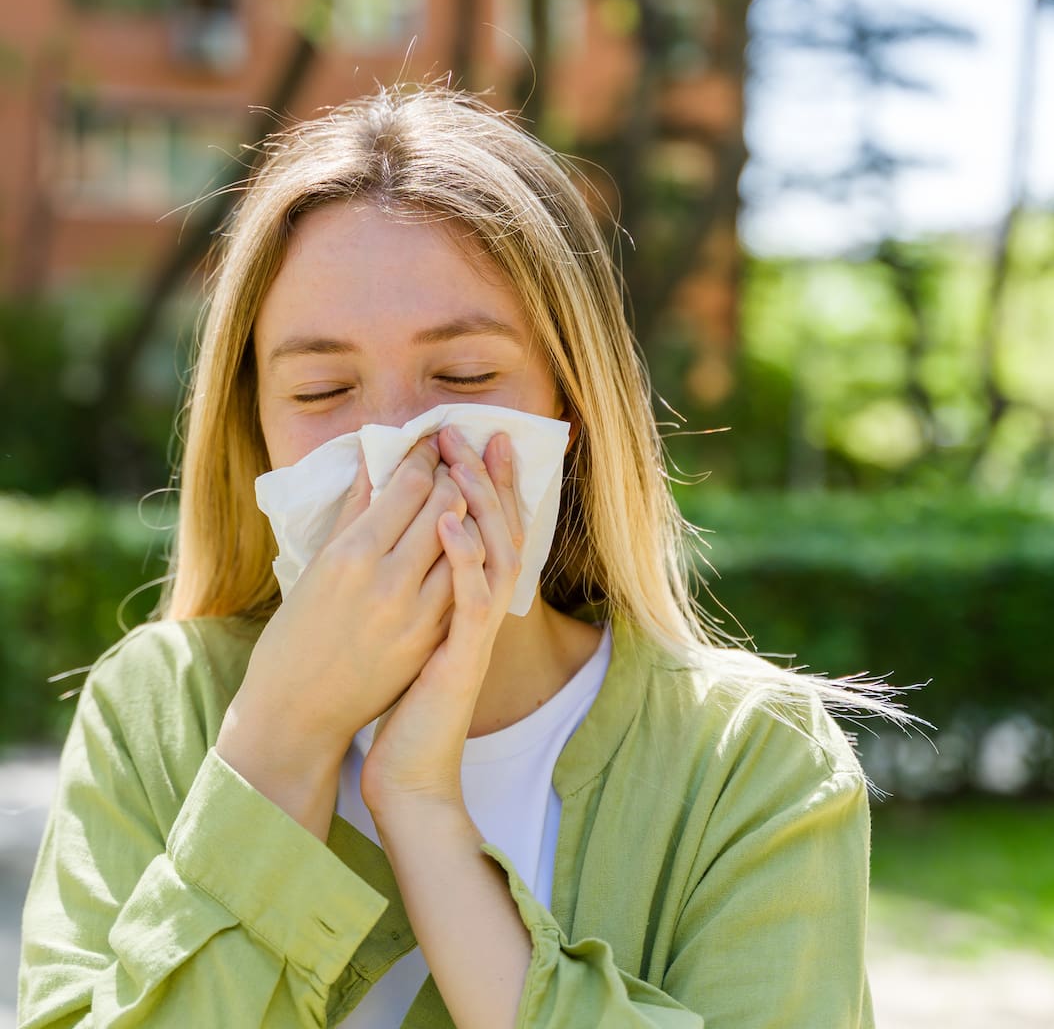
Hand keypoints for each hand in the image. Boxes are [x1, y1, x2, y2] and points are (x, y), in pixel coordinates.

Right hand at [221, 433, 468, 768]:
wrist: (298, 713)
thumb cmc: (294, 635)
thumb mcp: (315, 566)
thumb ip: (352, 511)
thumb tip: (373, 461)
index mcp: (351, 555)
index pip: (410, 486)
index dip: (424, 458)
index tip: (427, 446)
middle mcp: (388, 580)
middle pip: (445, 506)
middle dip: (451, 476)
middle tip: (450, 463)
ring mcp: (417, 613)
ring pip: (465, 541)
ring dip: (467, 514)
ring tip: (458, 500)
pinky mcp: (433, 640)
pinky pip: (465, 583)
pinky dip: (468, 556)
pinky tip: (463, 543)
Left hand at [360, 426, 523, 811]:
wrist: (409, 774)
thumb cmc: (401, 703)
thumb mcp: (410, 632)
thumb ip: (416, 583)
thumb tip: (405, 536)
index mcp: (468, 601)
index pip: (489, 529)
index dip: (489, 483)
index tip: (477, 438)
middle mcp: (480, 611)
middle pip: (499, 530)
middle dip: (486, 477)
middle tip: (472, 432)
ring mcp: (474, 633)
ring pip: (494, 555)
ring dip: (480, 504)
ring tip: (462, 460)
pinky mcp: (461, 656)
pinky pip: (470, 599)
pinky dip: (463, 557)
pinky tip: (448, 523)